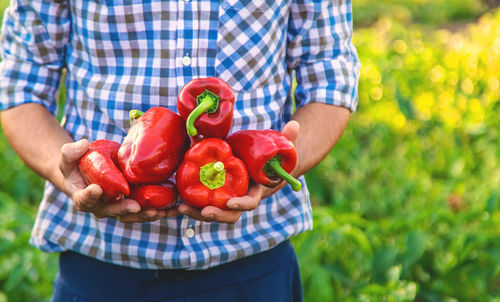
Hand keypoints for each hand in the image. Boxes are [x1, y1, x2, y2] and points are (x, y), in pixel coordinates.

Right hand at [59, 139, 175, 222]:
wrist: (88, 173)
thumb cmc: (77, 164)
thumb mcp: (69, 156)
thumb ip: (72, 151)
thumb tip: (83, 144)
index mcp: (83, 197)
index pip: (84, 199)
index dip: (90, 196)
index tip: (97, 190)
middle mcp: (101, 206)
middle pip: (112, 211)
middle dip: (124, 210)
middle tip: (135, 206)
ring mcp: (118, 207)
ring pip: (131, 215)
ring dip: (144, 215)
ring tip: (157, 212)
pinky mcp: (132, 203)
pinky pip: (145, 211)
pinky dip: (158, 211)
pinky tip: (172, 209)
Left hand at [175, 121, 299, 223]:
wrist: (256, 163)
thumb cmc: (268, 156)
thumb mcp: (277, 148)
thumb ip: (287, 139)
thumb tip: (295, 125)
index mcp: (256, 190)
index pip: (250, 203)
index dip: (242, 204)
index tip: (231, 203)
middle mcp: (240, 199)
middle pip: (229, 214)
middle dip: (216, 215)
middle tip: (204, 212)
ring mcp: (225, 198)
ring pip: (212, 212)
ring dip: (197, 213)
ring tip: (182, 208)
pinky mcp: (213, 194)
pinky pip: (201, 203)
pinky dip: (189, 205)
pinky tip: (175, 203)